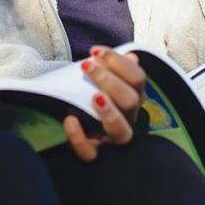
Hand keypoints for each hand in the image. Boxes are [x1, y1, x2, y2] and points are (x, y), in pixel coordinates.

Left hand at [63, 46, 146, 162]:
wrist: (66, 115)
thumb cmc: (85, 92)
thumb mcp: (96, 78)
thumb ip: (113, 67)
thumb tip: (132, 56)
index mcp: (133, 95)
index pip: (137, 78)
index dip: (119, 63)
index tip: (95, 51)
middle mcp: (128, 117)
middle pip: (131, 101)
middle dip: (110, 81)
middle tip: (86, 66)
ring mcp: (112, 137)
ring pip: (121, 131)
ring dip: (110, 113)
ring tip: (94, 97)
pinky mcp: (93, 152)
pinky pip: (90, 153)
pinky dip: (79, 138)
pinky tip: (69, 120)